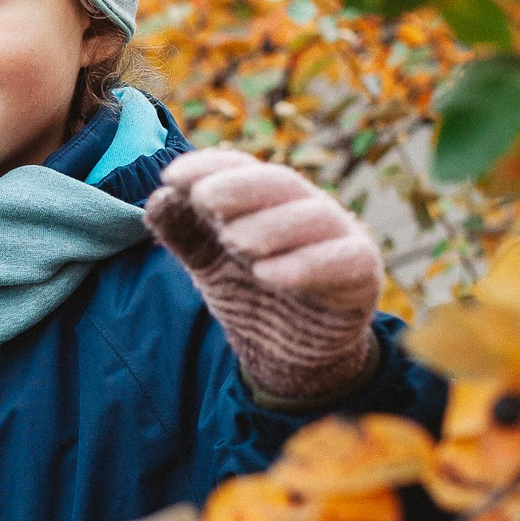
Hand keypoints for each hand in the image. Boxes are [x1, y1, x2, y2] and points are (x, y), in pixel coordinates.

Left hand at [146, 148, 381, 403]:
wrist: (295, 353)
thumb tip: (156, 199)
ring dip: (271, 225)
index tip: (171, 176)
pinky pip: (342, 260)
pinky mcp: (362, 272)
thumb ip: (185, 234)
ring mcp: (339, 236)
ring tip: (233, 241)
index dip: (209, 166)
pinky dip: (305, 265)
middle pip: (279, 184)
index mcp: (268, 199)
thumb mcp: (211, 265)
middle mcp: (305, 208)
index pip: (242, 169)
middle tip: (204, 201)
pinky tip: (267, 273)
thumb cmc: (255, 294)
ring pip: (313, 217)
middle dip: (240, 189)